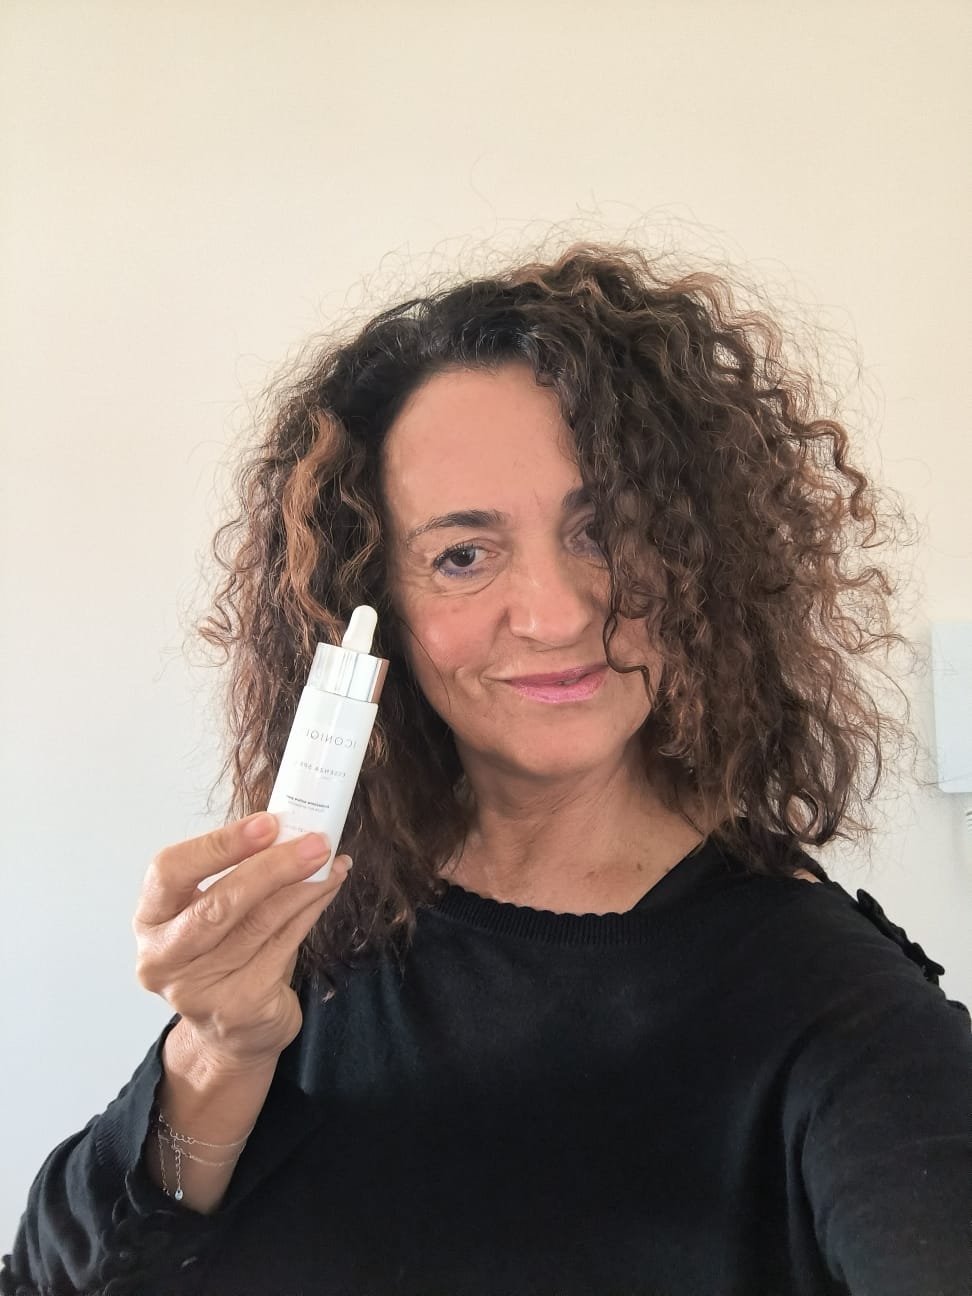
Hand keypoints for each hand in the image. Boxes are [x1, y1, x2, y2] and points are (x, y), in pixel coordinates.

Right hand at [134, 813, 348, 1070]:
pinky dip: (311, 909)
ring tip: (329, 859)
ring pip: (261, 923)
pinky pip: (285, 945)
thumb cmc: (223, 956)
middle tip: (314, 842)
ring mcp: (199, 988)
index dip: (220, 845)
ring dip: (304, 885)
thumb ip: (235, 873)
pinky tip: (328, 887)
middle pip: (219, 904)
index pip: (170, 871)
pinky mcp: (240, 1006)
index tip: (267, 823)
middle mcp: (164, 958)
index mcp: (150, 920)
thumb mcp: (211, 913)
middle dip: (273, 867)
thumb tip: (290, 827)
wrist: (232, 1033)